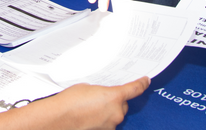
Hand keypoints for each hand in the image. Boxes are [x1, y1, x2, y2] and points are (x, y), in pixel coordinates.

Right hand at [32, 77, 149, 128]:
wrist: (59, 118)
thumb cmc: (70, 101)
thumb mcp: (88, 87)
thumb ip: (102, 90)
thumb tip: (104, 94)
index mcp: (115, 97)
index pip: (135, 89)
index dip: (142, 84)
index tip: (145, 81)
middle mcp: (116, 112)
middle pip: (123, 104)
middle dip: (116, 100)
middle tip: (101, 97)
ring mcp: (111, 124)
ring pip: (116, 115)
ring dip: (108, 111)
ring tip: (91, 107)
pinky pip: (108, 123)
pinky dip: (102, 119)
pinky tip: (90, 116)